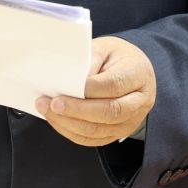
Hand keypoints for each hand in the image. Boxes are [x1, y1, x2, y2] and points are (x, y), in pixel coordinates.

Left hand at [37, 36, 155, 146]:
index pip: (114, 85)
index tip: (66, 86)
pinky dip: (71, 131)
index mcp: (138, 73)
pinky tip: (56, 120)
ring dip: (69, 122)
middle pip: (110, 112)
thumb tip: (66, 80)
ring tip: (47, 110)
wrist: (133, 70)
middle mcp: (139, 101)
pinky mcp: (118, 133)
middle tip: (52, 103)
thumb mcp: (104, 48)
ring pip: (99, 129)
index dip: (89, 89)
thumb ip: (88, 62)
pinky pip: (93, 139)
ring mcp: (131, 121)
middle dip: (77, 110)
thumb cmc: (116, 57)